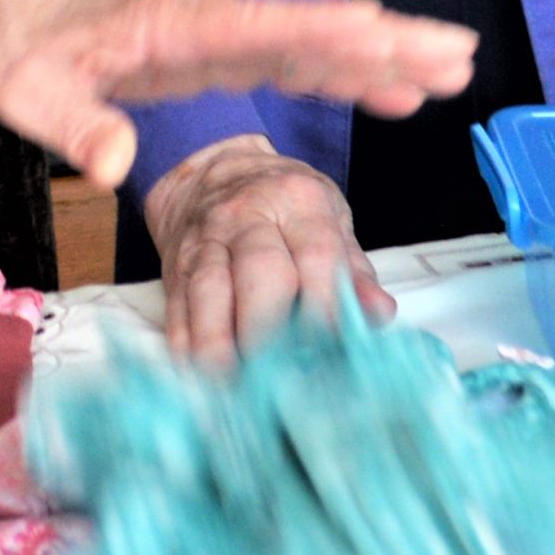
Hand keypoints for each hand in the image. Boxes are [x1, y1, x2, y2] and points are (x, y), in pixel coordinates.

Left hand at [0, 0, 476, 189]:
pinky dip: (349, 71)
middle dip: (381, 40)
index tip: (377, 28)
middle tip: (456, 51)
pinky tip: (396, 91)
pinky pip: (297, 59)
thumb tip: (114, 164)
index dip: (316, 31)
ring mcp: (222, 32)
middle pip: (306, 28)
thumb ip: (73, 126)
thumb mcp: (26, 90)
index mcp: (166, 24)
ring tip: (456, 67)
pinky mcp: (225, 49)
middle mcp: (208, 19)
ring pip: (314, 42)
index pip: (252, 26)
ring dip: (383, 54)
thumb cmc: (21, 43)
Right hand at [146, 133, 392, 366]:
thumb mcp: (329, 219)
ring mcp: (205, 237)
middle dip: (270, 326)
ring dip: (219, 340)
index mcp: (298, 201)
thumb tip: (379, 313)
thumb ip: (354, 271)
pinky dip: (184, 339)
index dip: (327, 307)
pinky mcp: (175, 262)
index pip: (317, 256)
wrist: (214, 172)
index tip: (333, 350)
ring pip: (209, 288)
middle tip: (281, 375)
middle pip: (260, 271)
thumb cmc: (283, 204)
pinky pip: (177, 302)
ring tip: (232, 382)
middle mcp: (247, 215)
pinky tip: (195, 371)